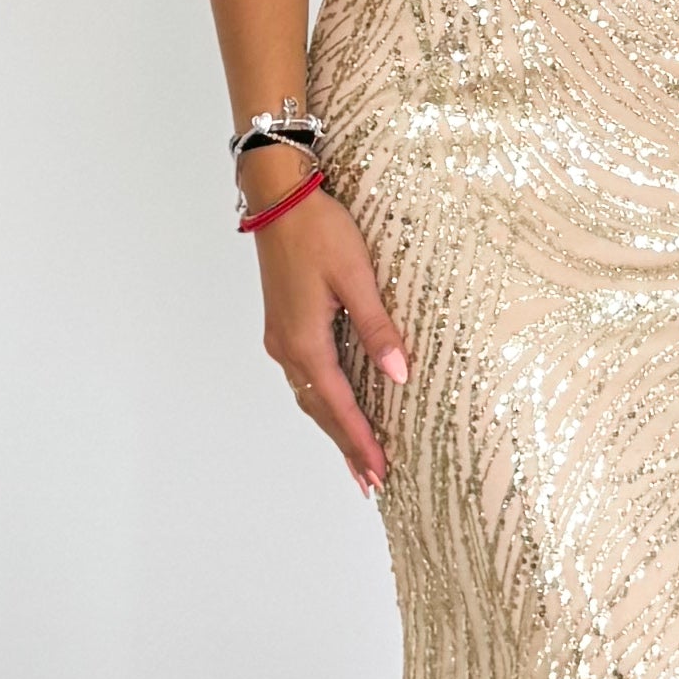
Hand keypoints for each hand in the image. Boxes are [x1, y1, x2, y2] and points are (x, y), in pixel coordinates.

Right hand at [256, 183, 409, 496]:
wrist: (279, 197)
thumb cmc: (319, 229)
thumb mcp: (356, 276)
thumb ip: (377, 327)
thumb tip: (399, 375)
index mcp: (305, 340)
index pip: (338, 405)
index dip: (360, 441)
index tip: (379, 473)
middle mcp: (286, 347)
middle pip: (319, 410)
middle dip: (346, 445)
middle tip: (372, 481)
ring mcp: (280, 337)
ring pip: (309, 396)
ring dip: (333, 427)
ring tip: (357, 458)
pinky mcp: (283, 325)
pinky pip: (303, 377)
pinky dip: (322, 402)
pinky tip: (336, 407)